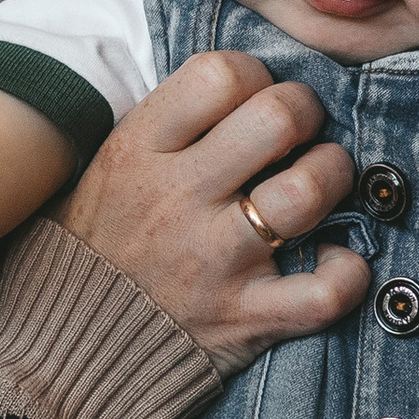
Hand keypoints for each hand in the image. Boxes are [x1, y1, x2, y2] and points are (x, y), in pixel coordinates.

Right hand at [56, 50, 369, 373]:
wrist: (72, 344)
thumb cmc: (104, 242)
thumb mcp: (110, 165)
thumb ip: (171, 124)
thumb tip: (248, 85)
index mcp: (139, 150)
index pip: (220, 74)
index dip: (256, 75)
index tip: (256, 95)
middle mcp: (177, 197)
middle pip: (277, 119)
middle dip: (307, 113)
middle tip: (301, 131)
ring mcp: (214, 260)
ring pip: (308, 193)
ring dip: (334, 177)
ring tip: (322, 181)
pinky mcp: (244, 316)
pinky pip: (325, 291)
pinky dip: (347, 274)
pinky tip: (332, 259)